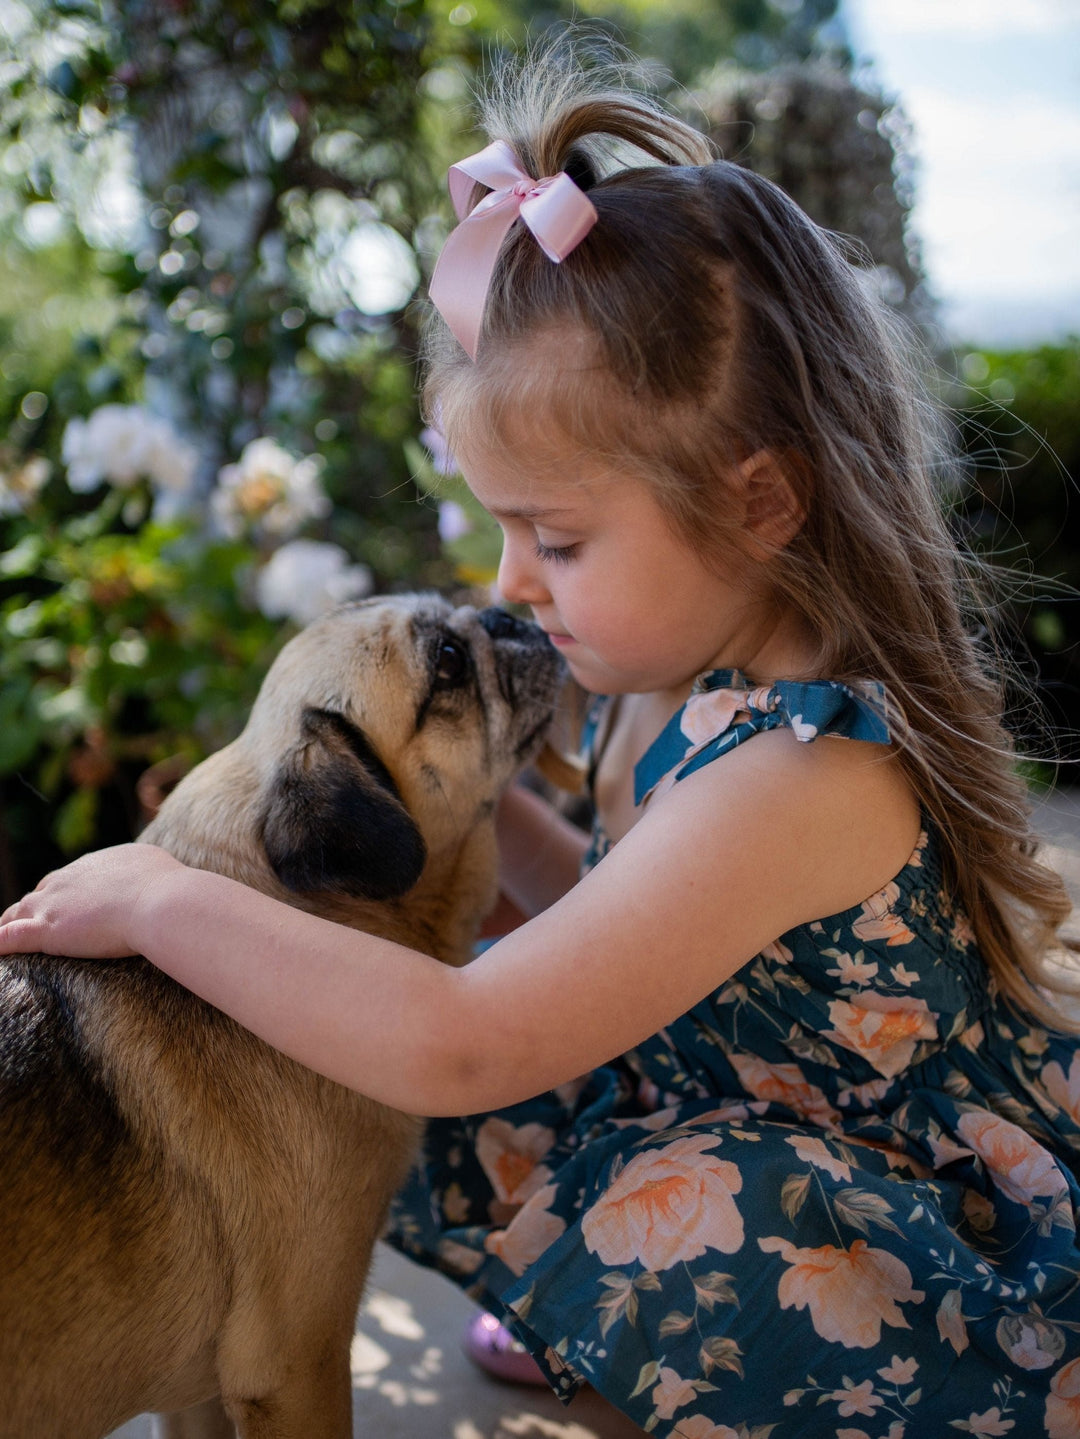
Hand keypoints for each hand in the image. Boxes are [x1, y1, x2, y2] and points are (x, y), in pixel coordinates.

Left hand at [0, 844, 181, 958]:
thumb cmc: (167, 886)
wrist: (161, 902)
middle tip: (33, 926)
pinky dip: (0, 945)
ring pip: (16, 914)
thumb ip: (143, 868)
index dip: (62, 897)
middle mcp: (67, 880)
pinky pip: (8, 938)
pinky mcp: (45, 930)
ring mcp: (53, 905)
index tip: (65, 909)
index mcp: (93, 865)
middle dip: (34, 910)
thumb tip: (149, 870)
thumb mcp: (154, 864)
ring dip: (10, 925)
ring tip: (6, 936)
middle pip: (38, 896)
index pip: (67, 881)